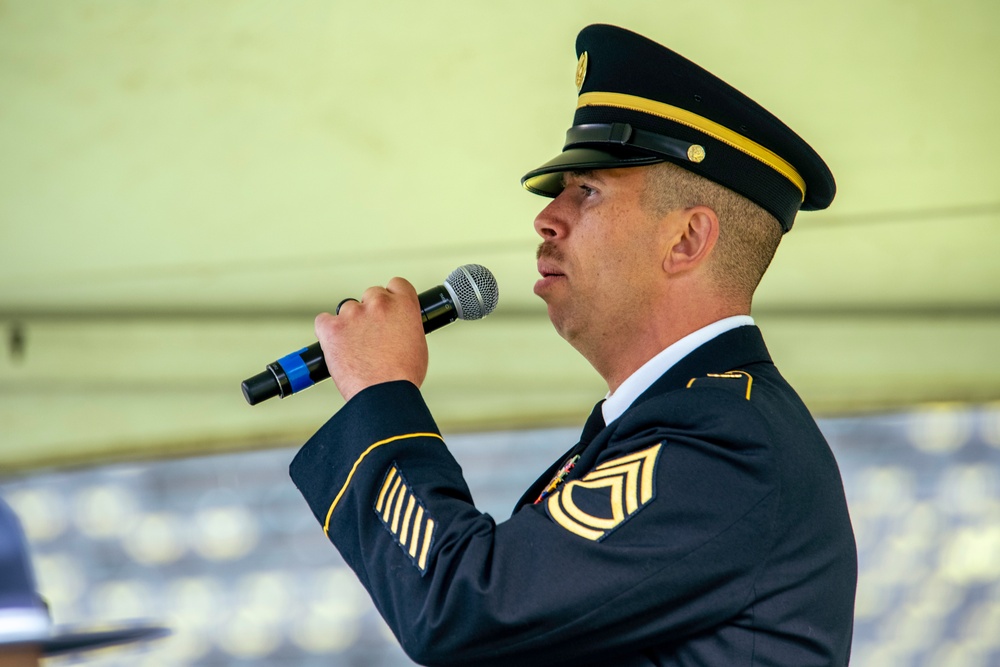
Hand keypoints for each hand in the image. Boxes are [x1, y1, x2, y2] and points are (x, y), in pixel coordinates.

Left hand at [314, 277, 428, 401]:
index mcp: (404, 305)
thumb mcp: (417, 343)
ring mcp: (354, 314)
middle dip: (370, 311)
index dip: (391, 297)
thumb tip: (396, 327)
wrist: (384, 395)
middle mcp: (379, 304)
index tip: (388, 308)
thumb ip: (405, 326)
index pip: (396, 284)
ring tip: (355, 348)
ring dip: (349, 324)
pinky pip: (323, 321)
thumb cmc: (402, 377)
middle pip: (371, 294)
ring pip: (347, 309)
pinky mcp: (332, 327)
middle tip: (370, 334)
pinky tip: (336, 345)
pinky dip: (327, 332)